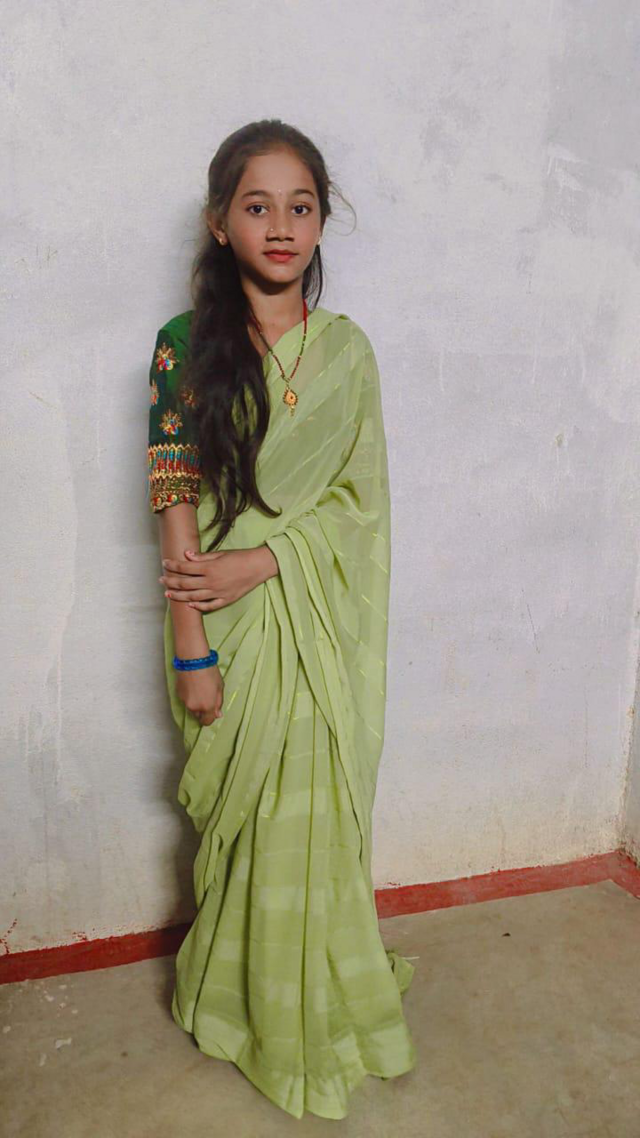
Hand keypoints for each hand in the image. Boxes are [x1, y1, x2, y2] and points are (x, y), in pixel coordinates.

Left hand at [159, 546, 277, 610]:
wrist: (258, 566)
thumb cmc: (240, 557)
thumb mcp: (220, 554)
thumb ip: (202, 557)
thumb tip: (186, 555)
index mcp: (209, 568)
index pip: (185, 568)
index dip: (172, 566)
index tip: (164, 563)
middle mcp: (211, 582)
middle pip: (185, 584)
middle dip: (171, 582)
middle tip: (161, 580)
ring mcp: (218, 593)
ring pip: (193, 597)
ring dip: (178, 596)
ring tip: (168, 594)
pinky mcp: (225, 600)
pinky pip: (209, 606)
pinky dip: (198, 606)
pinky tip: (189, 605)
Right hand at [176, 664, 223, 724]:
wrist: (193, 660)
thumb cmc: (209, 672)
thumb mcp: (220, 687)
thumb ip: (218, 703)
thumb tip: (217, 714)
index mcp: (207, 707)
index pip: (207, 722)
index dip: (210, 717)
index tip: (212, 710)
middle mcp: (194, 707)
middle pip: (198, 715)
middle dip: (202, 710)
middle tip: (206, 697)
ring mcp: (184, 701)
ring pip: (191, 707)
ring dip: (195, 702)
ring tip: (199, 688)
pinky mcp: (178, 694)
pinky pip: (185, 699)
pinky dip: (189, 695)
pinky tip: (192, 685)